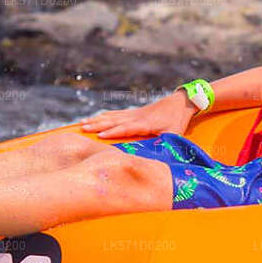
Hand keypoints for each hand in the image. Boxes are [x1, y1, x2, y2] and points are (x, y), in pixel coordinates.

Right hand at [77, 92, 197, 138]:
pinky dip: (103, 116)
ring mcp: (133, 114)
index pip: (126, 128)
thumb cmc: (177, 120)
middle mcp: (136, 117)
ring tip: (82, 124)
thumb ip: (164, 145)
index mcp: (145, 124)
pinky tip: (94, 118)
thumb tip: (157, 159)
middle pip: (113, 121)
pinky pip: (115, 114)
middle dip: (97, 125)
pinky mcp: (133, 113)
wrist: (179, 102)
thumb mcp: (174, 135)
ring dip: (96, 120)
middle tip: (83, 129)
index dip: (113, 132)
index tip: (100, 135)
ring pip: (111, 117)